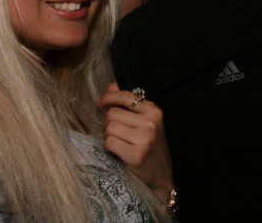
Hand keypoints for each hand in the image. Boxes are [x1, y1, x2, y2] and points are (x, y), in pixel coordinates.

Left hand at [97, 83, 173, 202]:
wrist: (161, 174)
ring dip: (109, 135)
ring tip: (120, 141)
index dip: (109, 97)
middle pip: (113, 113)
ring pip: (109, 127)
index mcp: (154, 111)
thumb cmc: (151, 145)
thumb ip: (129, 103)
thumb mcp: (146, 121)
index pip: (126, 96)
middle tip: (117, 132)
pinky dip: (109, 146)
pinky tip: (119, 150)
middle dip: (110, 122)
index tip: (100, 102)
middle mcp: (150, 123)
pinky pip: (109, 142)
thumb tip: (111, 85)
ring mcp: (144, 139)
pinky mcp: (135, 155)